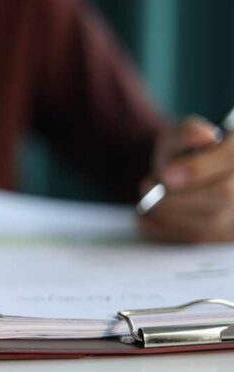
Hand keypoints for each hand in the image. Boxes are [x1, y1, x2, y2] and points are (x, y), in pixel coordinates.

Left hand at [138, 116, 233, 241]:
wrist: (178, 182)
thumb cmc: (181, 157)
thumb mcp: (178, 137)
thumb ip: (188, 132)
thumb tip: (203, 136)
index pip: (230, 158)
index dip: (198, 168)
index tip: (166, 175)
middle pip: (223, 193)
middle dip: (179, 192)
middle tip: (147, 185)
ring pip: (210, 221)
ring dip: (169, 211)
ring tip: (147, 199)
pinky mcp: (225, 237)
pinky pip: (198, 239)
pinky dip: (166, 230)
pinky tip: (145, 220)